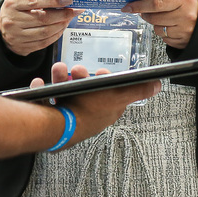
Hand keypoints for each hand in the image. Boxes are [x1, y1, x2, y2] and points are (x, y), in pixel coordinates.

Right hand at [0, 0, 76, 56]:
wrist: (0, 29)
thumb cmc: (14, 10)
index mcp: (12, 4)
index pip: (35, 1)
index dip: (54, 1)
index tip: (67, 1)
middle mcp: (12, 21)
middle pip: (43, 18)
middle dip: (62, 15)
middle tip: (73, 11)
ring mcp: (17, 36)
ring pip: (45, 32)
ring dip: (61, 25)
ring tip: (68, 19)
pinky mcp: (22, 47)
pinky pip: (44, 43)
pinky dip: (56, 35)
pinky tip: (61, 28)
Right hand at [30, 61, 159, 149]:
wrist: (56, 126)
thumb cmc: (88, 112)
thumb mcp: (117, 96)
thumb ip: (137, 90)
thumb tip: (157, 86)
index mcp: (103, 113)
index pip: (108, 95)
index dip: (105, 81)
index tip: (100, 72)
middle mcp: (85, 115)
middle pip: (84, 90)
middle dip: (79, 76)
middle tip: (77, 70)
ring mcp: (66, 116)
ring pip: (64, 91)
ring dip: (61, 77)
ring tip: (58, 70)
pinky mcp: (47, 116)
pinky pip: (44, 99)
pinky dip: (42, 89)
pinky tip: (40, 83)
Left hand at [124, 0, 197, 49]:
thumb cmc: (193, 1)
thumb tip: (141, 0)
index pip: (156, 3)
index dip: (139, 6)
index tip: (128, 7)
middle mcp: (186, 16)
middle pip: (154, 18)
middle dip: (146, 14)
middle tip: (146, 10)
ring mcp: (186, 30)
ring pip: (158, 30)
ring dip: (156, 24)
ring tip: (166, 17)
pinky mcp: (184, 41)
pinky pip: (165, 39)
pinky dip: (165, 32)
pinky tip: (172, 25)